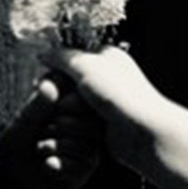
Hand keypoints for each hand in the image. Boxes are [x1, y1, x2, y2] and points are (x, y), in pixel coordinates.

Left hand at [0, 73, 102, 188]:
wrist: (11, 180)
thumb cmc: (16, 146)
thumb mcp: (21, 124)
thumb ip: (36, 106)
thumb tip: (49, 86)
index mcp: (72, 107)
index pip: (86, 98)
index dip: (68, 103)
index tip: (52, 109)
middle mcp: (85, 126)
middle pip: (92, 121)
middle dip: (63, 126)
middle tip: (43, 132)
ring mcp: (88, 148)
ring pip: (88, 144)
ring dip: (58, 147)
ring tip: (41, 149)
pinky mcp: (86, 169)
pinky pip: (83, 165)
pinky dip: (60, 165)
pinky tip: (47, 165)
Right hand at [38, 45, 163, 163]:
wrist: (144, 133)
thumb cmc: (121, 94)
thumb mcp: (87, 65)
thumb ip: (62, 57)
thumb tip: (43, 55)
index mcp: (105, 57)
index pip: (66, 62)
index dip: (57, 74)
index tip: (56, 83)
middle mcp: (104, 79)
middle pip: (64, 89)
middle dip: (68, 99)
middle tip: (84, 103)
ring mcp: (102, 104)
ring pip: (67, 111)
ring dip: (73, 118)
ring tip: (92, 119)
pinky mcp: (100, 126)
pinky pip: (76, 128)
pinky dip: (78, 130)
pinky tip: (88, 132)